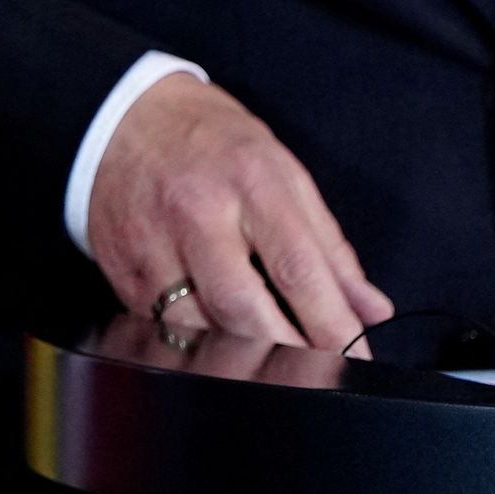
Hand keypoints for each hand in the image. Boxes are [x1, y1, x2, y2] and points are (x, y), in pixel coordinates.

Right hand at [85, 74, 392, 351]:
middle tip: (316, 374)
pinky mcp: (122, 270)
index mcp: (251, 182)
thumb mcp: (284, 172)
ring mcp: (153, 243)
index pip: (299, 269)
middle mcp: (198, 212)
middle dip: (287, 353)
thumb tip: (371, 310)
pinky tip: (220, 346)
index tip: (357, 357)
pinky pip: (161, 327)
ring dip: (239, 357)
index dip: (333, 325)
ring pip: (196, 328)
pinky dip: (196, 345)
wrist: (124, 119)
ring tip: (269, 366)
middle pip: (243, 308)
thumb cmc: (214, 144)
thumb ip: (329, 246)